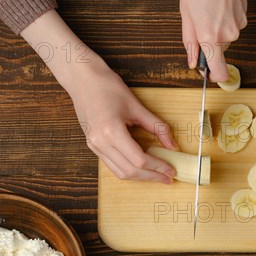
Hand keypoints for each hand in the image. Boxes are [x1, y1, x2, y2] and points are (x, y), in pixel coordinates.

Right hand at [64, 57, 178, 182]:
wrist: (82, 78)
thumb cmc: (109, 87)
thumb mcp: (137, 106)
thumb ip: (158, 127)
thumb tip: (173, 146)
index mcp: (111, 132)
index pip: (139, 159)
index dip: (158, 167)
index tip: (172, 169)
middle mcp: (100, 143)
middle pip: (130, 170)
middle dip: (152, 176)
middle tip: (169, 177)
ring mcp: (93, 146)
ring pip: (120, 172)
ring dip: (140, 177)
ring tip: (158, 175)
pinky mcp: (92, 146)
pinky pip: (112, 165)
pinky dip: (129, 170)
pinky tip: (142, 168)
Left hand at [180, 0, 246, 81]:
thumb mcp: (185, 12)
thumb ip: (190, 40)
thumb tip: (193, 60)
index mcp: (210, 36)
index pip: (219, 72)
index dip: (212, 76)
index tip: (206, 73)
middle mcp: (228, 34)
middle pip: (219, 50)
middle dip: (208, 41)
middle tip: (198, 21)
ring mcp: (239, 24)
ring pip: (226, 36)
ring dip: (216, 28)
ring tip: (207, 7)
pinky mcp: (244, 14)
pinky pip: (232, 24)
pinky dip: (224, 18)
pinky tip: (217, 2)